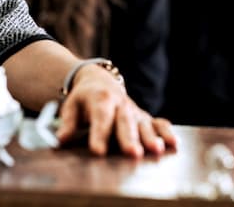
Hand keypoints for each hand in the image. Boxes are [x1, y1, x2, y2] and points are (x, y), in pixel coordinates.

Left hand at [55, 64, 176, 157]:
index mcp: (100, 100)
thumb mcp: (71, 106)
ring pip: (143, 124)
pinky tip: (173, 144)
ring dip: (151, 137)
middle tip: (133, 153)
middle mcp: (120, 104)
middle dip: (129, 138)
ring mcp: (134, 110)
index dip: (99, 135)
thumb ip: (67, 124)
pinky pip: (158, 123)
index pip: (100, 118)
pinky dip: (166, 132)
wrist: (100, 81)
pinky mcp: (144, 116)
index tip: (97, 151)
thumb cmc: (84, 98)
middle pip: (125, 122)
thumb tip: (60, 140)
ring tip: (157, 150)